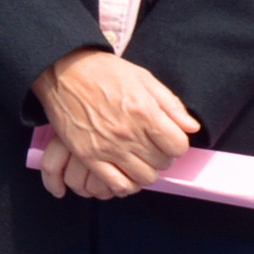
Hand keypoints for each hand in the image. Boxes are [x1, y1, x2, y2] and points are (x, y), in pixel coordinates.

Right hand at [32, 49, 197, 200]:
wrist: (62, 70)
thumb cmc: (103, 71)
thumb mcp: (143, 78)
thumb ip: (170, 104)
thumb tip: (191, 127)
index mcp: (145, 111)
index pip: (178, 146)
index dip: (176, 144)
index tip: (167, 139)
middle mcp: (129, 133)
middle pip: (162, 163)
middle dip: (161, 156)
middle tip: (150, 146)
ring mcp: (108, 147)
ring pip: (143, 177)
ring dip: (145, 170)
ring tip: (137, 158)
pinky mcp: (88, 155)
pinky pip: (117, 184)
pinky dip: (126, 183)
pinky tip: (124, 171)